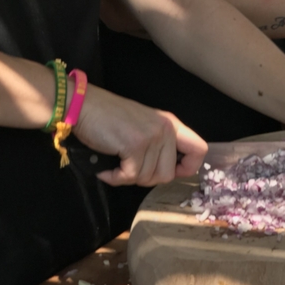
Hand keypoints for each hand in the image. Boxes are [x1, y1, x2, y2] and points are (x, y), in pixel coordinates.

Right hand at [73, 84, 206, 187]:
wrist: (84, 106)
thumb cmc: (109, 117)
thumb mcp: (143, 126)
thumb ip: (159, 144)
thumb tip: (168, 173)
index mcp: (171, 124)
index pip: (199, 150)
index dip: (188, 168)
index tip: (171, 172)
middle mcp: (166, 129)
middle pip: (168, 175)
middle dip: (146, 179)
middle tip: (129, 168)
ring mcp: (152, 136)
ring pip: (148, 178)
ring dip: (127, 178)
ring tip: (116, 164)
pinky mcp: (135, 145)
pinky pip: (130, 177)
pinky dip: (115, 178)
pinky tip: (107, 169)